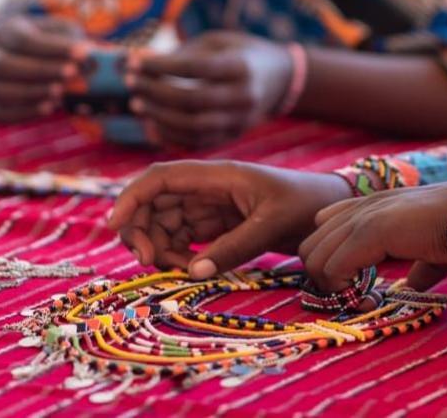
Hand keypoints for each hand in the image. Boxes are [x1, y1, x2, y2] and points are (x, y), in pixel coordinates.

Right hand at [0, 15, 82, 123]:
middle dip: (40, 70)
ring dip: (31, 93)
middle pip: (3, 64)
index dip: (52, 48)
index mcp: (7, 31)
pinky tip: (50, 108)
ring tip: (61, 93)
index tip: (83, 53)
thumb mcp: (66, 34)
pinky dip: (25, 112)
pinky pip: (1, 113)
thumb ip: (72, 43)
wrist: (45, 63)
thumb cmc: (58, 44)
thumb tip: (89, 57)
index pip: (22, 39)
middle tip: (72, 73)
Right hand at [106, 159, 352, 276]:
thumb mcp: (272, 225)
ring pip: (165, 222)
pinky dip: (177, 254)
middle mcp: (209, 187)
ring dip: (160, 246)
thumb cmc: (306, 205)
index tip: (114, 226)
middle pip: (155, 202)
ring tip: (178, 269)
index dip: (132, 197)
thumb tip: (193, 271)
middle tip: (150, 263)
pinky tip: (189, 268)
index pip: (161, 177)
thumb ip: (234, 247)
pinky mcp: (218, 224)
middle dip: (142, 230)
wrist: (332, 210)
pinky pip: (183, 237)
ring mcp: (212, 206)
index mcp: (219, 175)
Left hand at [130, 31, 295, 148]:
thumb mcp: (219, 42)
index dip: (162, 65)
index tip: (134, 60)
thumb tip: (142, 63)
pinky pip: (198, 143)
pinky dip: (171, 136)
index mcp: (242, 66)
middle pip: (192, 99)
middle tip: (130, 82)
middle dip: (156, 91)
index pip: (196, 67)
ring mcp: (240, 120)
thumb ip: (185, 52)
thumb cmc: (241, 53)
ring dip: (159, 116)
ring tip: (137, 103)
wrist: (282, 79)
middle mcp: (243, 96)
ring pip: (193, 126)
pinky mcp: (234, 136)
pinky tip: (151, 125)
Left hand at [297, 179, 446, 293]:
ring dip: (334, 288)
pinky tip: (371, 300)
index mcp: (371, 207)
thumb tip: (412, 286)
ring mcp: (362, 217)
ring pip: (314, 259)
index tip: (360, 287)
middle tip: (357, 298)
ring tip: (364, 300)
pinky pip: (332, 269)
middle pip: (310, 247)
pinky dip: (345, 292)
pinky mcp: (369, 231)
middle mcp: (360, 208)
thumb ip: (416, 267)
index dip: (332, 262)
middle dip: (325, 279)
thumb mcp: (430, 250)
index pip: (322, 229)